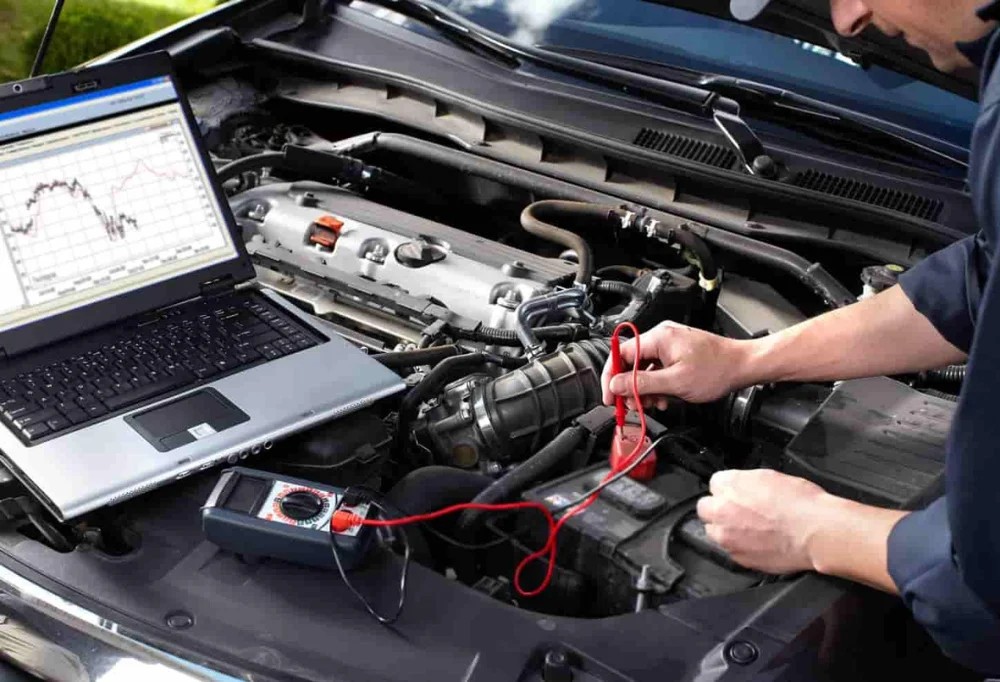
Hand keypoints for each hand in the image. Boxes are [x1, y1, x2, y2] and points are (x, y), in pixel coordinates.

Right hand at [601, 321, 748, 408]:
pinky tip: (663, 398)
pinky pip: (658, 369)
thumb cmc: (717, 370)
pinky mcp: (678, 353)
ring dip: (645, 389)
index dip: (612, 376)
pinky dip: (657, 385)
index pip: (621, 354)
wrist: (743, 366)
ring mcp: (670, 345)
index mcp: (658, 338)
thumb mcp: (675, 383)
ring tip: (652, 404)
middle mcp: (662, 337)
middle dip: (630, 386)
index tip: (610, 395)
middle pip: (632, 362)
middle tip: (631, 405)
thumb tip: (616, 385)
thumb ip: (642, 383)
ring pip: (645, 368)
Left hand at [696, 469, 830, 573]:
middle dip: (719, 509)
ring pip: (713, 531)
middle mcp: (722, 510)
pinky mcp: (738, 557)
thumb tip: (742, 489)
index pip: (715, 484)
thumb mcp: (771, 477)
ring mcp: (727, 536)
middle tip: (738, 512)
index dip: (728, 489)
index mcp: (730, 485)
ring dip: (725, 529)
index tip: (737, 494)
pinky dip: (739, 546)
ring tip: (748, 529)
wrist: (817, 532)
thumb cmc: (802, 503)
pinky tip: (757, 543)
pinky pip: (730, 550)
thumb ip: (746, 482)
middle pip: (706, 508)